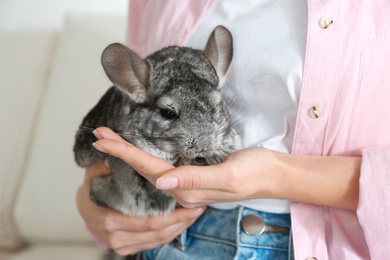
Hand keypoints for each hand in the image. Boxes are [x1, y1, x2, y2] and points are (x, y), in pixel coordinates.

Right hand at [76, 159, 205, 255]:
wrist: (85, 210)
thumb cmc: (92, 191)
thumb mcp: (93, 175)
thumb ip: (101, 167)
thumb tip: (110, 157)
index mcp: (111, 219)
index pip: (149, 222)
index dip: (173, 215)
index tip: (191, 204)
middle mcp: (116, 236)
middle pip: (157, 233)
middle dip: (181, 221)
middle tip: (199, 208)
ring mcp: (121, 245)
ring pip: (158, 240)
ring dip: (179, 228)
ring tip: (195, 214)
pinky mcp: (127, 248)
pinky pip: (154, 244)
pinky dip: (170, 234)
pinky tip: (182, 223)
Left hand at [90, 127, 280, 207]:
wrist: (274, 174)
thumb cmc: (255, 172)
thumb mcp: (228, 175)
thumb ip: (195, 179)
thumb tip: (161, 181)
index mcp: (188, 190)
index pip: (149, 168)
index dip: (124, 152)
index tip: (102, 140)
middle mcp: (183, 190)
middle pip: (145, 168)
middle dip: (119, 151)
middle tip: (99, 135)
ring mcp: (188, 185)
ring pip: (151, 168)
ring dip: (129, 153)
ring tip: (111, 140)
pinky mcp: (194, 176)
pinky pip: (163, 168)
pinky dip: (145, 157)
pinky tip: (139, 152)